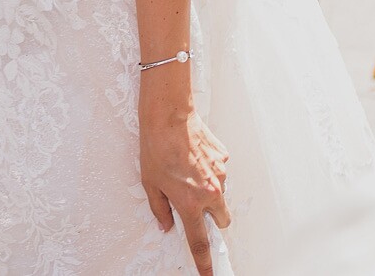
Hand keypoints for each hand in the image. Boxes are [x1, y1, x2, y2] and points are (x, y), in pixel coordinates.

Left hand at [139, 108, 230, 275]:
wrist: (169, 115)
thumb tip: (166, 224)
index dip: (205, 262)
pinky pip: (220, 172)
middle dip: (212, 219)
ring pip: (221, 194)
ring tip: (189, 171)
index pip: (200, 241)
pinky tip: (194, 157)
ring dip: (210, 191)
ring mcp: (220, 175)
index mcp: (190, 203)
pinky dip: (211, 170)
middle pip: (221, 220)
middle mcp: (210, 192)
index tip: (209, 273)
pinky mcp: (224, 158)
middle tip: (196, 206)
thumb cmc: (156, 147)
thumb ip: (160, 209)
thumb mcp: (149, 183)